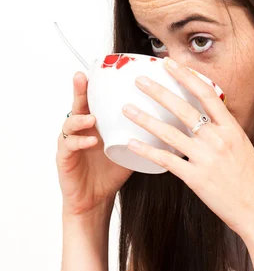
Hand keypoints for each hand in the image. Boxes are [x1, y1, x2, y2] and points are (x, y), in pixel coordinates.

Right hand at [56, 72, 133, 216]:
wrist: (95, 200)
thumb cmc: (111, 174)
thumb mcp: (129, 150)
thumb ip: (143, 135)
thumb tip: (172, 123)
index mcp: (95, 125)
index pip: (94, 100)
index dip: (95, 86)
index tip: (101, 69)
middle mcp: (80, 129)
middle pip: (78, 105)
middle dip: (79, 90)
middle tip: (82, 77)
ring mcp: (70, 142)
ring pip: (70, 123)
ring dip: (80, 118)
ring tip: (92, 117)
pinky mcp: (64, 158)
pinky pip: (70, 145)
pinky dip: (80, 141)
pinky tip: (91, 140)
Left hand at [122, 57, 253, 237]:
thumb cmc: (253, 181)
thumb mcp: (243, 148)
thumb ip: (224, 133)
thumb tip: (208, 122)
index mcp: (231, 128)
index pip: (206, 93)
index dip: (186, 76)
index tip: (170, 64)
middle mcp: (218, 139)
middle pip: (183, 108)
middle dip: (159, 91)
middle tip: (139, 80)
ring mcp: (206, 158)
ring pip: (169, 133)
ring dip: (145, 119)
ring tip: (127, 108)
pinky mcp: (195, 178)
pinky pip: (166, 160)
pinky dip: (147, 151)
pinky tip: (132, 144)